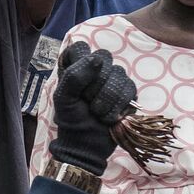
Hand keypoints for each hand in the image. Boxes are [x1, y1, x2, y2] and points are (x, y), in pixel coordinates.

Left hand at [49, 41, 137, 174]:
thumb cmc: (71, 120)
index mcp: (75, 67)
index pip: (80, 47)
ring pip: (119, 73)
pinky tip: (109, 116)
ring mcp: (113, 80)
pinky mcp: (128, 93)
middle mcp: (96, 70)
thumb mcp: (63, 98)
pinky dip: (118, 106)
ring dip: (106, 99)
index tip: (76, 83)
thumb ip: (74, 76)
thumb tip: (97, 59)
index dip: (80, 63)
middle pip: (104, 57)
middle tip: (86, 101)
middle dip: (95, 84)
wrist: (87, 145)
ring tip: (97, 112)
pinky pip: (130, 88)